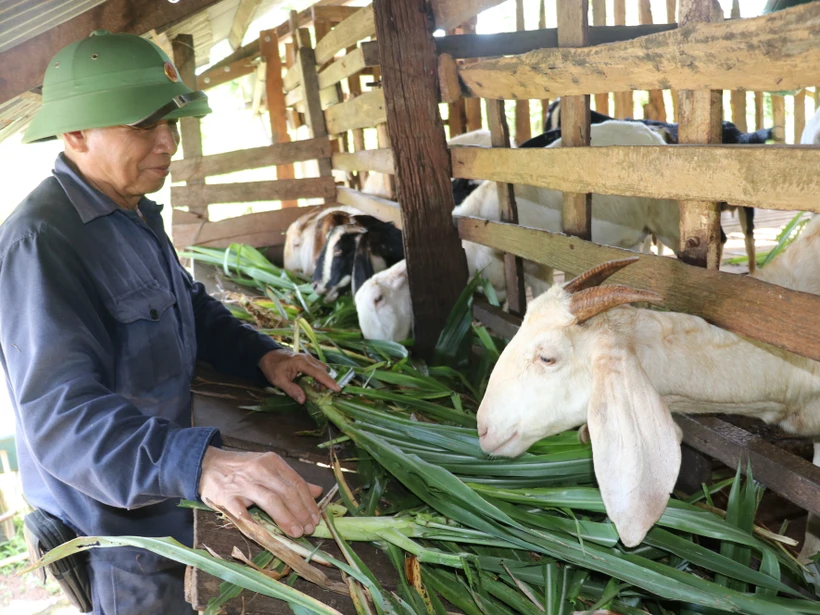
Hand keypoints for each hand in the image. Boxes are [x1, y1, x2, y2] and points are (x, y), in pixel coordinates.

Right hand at [199, 446, 321, 536]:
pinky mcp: (227, 497)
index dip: (309, 502)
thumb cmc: (241, 468)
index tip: (316, 518)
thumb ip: (292, 480)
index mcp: (272, 462)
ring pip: (271, 501)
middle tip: (309, 529)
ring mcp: (243, 483)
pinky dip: (258, 525)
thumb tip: (318, 491)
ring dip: (287, 519)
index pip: (297, 483)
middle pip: (287, 493)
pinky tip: (269, 536)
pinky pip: (245, 514)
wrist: (206, 464)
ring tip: (297, 533)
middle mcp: (260, 470)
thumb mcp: (268, 467)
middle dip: (301, 513)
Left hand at [259, 349, 340, 403]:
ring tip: (322, 392)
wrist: (268, 355)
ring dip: (324, 379)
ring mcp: (308, 358)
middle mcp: (307, 359)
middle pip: (323, 370)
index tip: (337, 389)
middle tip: (332, 393)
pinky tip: (317, 385)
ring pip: (322, 368)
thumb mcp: (278, 381)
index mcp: (300, 363)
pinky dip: (320, 376)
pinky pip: (318, 367)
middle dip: (329, 381)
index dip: (328, 381)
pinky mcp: (307, 360)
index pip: (318, 373)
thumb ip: (291, 390)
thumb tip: (303, 400)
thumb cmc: (272, 367)